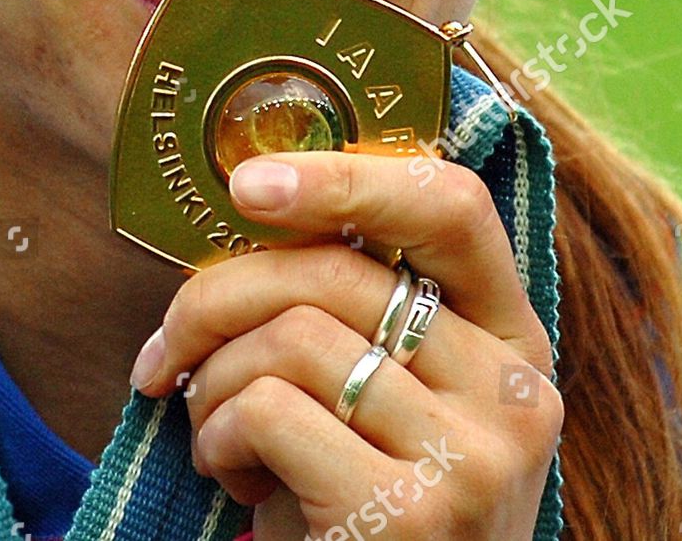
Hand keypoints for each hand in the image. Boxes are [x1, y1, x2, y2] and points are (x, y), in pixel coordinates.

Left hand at [128, 150, 562, 539]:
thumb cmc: (357, 506)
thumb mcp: (381, 400)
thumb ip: (353, 312)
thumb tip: (248, 202)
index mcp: (512, 339)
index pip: (453, 205)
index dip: (347, 175)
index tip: (248, 183)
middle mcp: (514, 392)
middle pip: (339, 271)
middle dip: (220, 296)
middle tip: (167, 349)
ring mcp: (474, 457)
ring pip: (294, 338)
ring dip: (217, 382)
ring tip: (217, 431)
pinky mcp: (413, 515)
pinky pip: (271, 411)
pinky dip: (221, 434)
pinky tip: (234, 479)